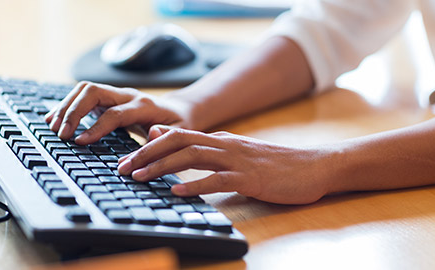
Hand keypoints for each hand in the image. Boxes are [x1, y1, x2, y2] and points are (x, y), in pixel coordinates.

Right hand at [45, 81, 192, 144]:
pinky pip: (84, 96)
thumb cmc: (179, 125)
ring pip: (85, 90)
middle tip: (61, 134)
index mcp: (145, 106)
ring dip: (67, 106)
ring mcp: (117, 94)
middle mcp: (128, 95)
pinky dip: (68, 105)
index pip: (115, 113)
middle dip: (74, 111)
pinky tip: (55, 118)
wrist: (179, 111)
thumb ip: (167, 136)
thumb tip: (153, 134)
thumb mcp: (180, 134)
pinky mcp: (108, 99)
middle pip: (94, 92)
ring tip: (53, 127)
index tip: (79, 141)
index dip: (96, 127)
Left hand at [118, 125, 334, 204]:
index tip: (126, 159)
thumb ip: (207, 148)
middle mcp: (224, 144)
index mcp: (220, 139)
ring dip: (162, 167)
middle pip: (177, 142)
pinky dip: (195, 185)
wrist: (312, 166)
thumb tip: (178, 144)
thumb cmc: (273, 164)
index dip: (148, 146)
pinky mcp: (250, 177)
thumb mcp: (235, 152)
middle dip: (146, 154)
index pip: (176, 136)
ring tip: (140, 177)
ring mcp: (237, 159)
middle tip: (122, 167)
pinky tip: (178, 192)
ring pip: (192, 157)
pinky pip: (218, 179)